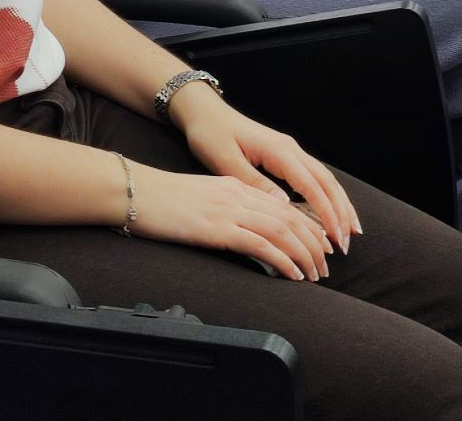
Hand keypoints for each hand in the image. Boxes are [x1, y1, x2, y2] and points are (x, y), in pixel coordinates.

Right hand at [128, 160, 340, 280]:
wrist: (135, 192)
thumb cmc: (162, 200)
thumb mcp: (202, 199)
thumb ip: (227, 209)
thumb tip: (246, 232)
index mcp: (237, 187)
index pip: (284, 206)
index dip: (307, 226)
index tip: (320, 246)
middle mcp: (239, 195)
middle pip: (291, 217)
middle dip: (314, 243)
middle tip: (325, 267)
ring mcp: (229, 210)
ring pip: (282, 231)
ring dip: (304, 254)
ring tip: (314, 275)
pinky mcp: (218, 227)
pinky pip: (260, 244)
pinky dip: (282, 260)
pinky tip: (292, 274)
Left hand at [173, 93, 361, 265]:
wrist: (204, 112)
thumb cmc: (210, 135)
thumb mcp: (226, 162)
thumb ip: (256, 184)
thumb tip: (284, 206)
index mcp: (279, 151)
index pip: (311, 185)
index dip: (326, 212)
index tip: (335, 236)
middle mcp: (290, 149)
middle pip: (326, 181)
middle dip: (341, 211)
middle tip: (348, 241)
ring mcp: (289, 150)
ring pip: (324, 178)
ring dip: (338, 203)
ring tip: (350, 229)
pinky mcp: (284, 154)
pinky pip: (313, 176)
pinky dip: (326, 195)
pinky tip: (330, 211)